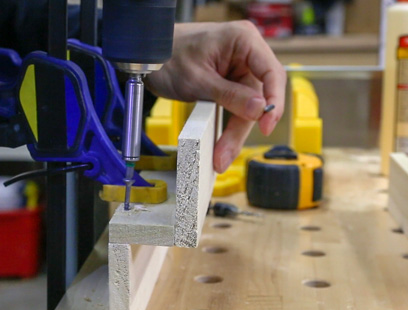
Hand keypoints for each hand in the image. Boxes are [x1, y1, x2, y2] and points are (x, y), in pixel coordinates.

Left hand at [146, 21, 285, 172]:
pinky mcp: (228, 84)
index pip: (272, 72)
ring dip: (233, 133)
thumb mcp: (196, 79)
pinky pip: (234, 108)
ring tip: (220, 157)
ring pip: (246, 107)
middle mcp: (245, 54)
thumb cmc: (167, 55)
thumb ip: (228, 94)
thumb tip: (258, 109)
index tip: (266, 124)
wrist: (147, 55)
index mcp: (243, 40)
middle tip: (227, 153)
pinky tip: (220, 145)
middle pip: (258, 96)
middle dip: (242, 127)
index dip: (274, 101)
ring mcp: (237, 69)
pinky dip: (226, 127)